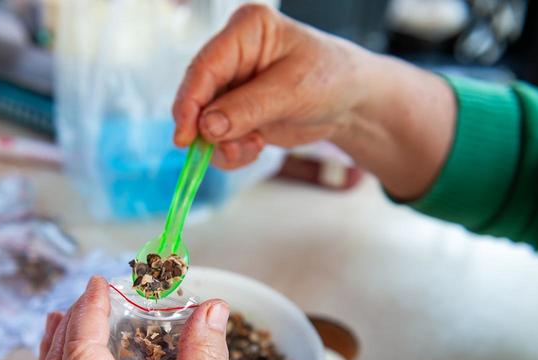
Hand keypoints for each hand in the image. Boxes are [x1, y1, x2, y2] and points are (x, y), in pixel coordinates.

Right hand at [173, 3, 455, 198]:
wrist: (352, 102)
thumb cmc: (332, 78)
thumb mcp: (292, 91)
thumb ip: (247, 108)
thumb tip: (207, 127)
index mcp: (246, 30)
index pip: (205, 66)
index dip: (190, 102)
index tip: (185, 135)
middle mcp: (232, 55)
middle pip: (198, 95)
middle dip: (207, 128)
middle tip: (224, 149)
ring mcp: (232, 85)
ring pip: (204, 121)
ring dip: (222, 144)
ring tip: (253, 147)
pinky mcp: (235, 111)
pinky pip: (217, 136)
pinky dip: (230, 150)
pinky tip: (255, 147)